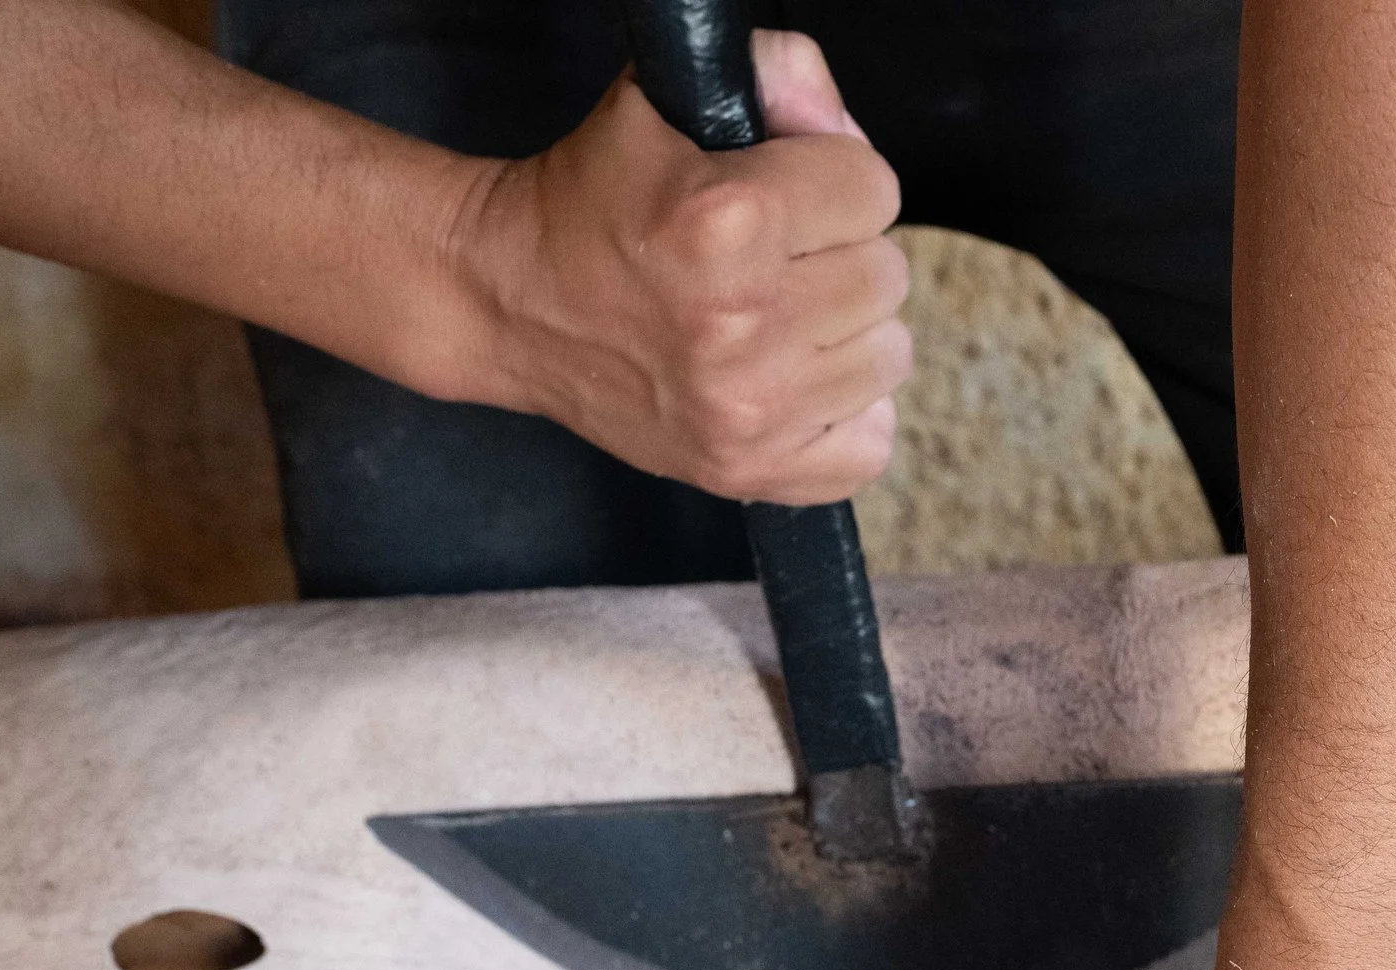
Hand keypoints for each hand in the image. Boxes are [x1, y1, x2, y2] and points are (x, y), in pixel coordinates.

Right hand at [434, 31, 909, 503]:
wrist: (508, 301)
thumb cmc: (589, 200)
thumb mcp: (663, 103)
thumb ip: (777, 74)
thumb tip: (842, 127)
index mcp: (728, 221)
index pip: (875, 188)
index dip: (832, 181)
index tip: (782, 194)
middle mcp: (744, 324)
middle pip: (886, 274)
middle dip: (838, 255)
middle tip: (771, 260)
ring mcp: (750, 409)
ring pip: (888, 356)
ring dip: (844, 333)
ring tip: (776, 318)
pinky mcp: (749, 468)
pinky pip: (870, 444)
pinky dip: (844, 414)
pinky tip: (791, 380)